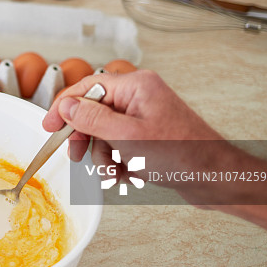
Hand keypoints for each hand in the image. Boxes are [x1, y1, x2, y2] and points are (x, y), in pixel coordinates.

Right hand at [42, 70, 227, 195]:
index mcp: (136, 86)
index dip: (64, 106)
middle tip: (78, 155)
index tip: (50, 124)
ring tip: (117, 171)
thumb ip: (92, 119)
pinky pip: (118, 147)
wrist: (216, 180)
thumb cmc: (183, 155)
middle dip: (87, 138)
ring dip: (104, 157)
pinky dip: (118, 164)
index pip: (87, 87)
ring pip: (104, 134)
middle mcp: (139, 97)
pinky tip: (129, 175)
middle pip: (93, 112)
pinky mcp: (147, 137)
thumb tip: (66, 106)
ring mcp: (143, 117)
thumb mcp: (127, 137)